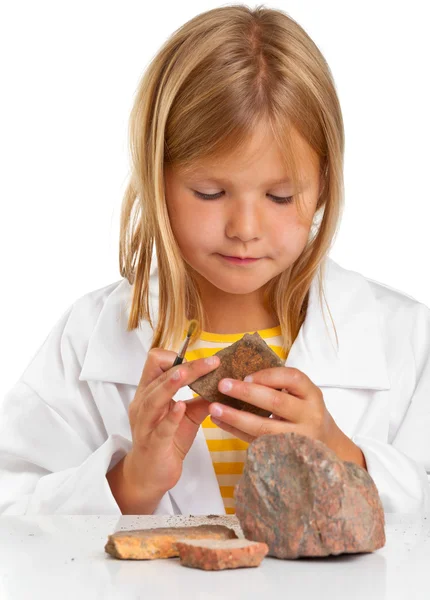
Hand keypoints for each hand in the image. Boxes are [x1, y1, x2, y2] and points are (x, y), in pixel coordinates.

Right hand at [124, 349, 219, 496]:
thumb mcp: (187, 416)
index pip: (155, 361)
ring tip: (187, 373)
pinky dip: (171, 416)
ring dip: (171, 384)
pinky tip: (181, 407)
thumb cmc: (168, 441)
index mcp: (149, 392)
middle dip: (187, 367)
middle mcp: (143, 403)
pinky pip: (160, 428)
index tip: (200, 362)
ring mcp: (145, 423)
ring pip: (154, 397)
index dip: (176, 357)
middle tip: (212, 362)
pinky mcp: (153, 443)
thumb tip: (224, 385)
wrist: (150, 476)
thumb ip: (200, 400)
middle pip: (160, 375)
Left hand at [208, 366, 365, 467]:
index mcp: (312, 395)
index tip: (246, 375)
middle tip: (222, 385)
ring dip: (236, 417)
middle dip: (246, 393)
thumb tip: (241, 374)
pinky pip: (256, 442)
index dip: (267, 375)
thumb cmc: (306, 413)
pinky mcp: (285, 455)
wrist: (327, 448)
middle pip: (276, 402)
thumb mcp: (303, 395)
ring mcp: (298, 439)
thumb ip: (280, 385)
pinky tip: (220, 422)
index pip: (292, 378)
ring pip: (264, 428)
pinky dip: (236, 431)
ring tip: (214, 408)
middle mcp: (309, 416)